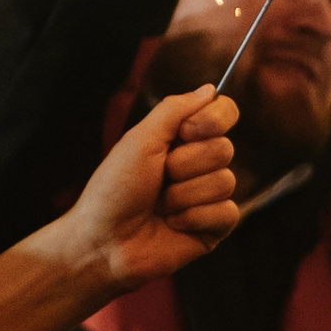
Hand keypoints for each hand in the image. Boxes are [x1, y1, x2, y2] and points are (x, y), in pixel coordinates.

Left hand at [0, 92, 239, 330]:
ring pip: (225, 181)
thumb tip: (210, 89)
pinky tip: (173, 226)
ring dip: (183, 195)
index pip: (224, 112)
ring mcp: (209, 196)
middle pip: (224, 148)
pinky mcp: (215, 227)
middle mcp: (200, 164)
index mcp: (184, 139)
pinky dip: (193, 218)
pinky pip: (226, 212)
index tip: (185, 133)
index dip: (212, 120)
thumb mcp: (140, 140)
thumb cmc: (114, 189)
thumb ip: (175, 110)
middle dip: (184, 165)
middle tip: (158, 178)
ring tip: (160, 206)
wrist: (104, 241)